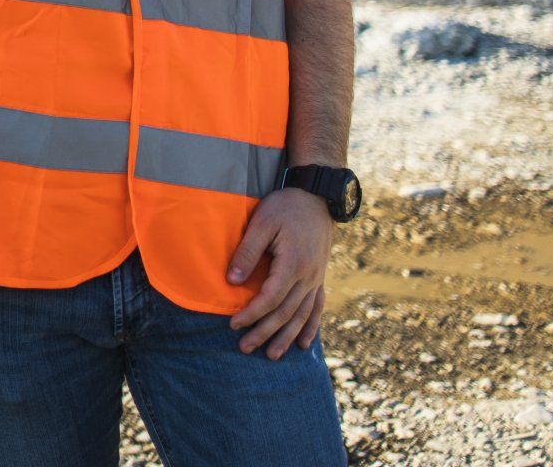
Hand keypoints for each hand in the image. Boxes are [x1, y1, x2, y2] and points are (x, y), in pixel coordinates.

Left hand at [228, 186, 333, 358]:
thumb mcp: (262, 223)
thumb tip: (233, 282)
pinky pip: (316, 307)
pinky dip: (310, 327)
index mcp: (293, 264)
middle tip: (245, 348)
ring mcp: (316, 279)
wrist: (317, 198)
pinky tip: (303, 343)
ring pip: (302, 315)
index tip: (233, 324)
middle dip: (264, 332)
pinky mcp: (319, 277)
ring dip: (286, 336)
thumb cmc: (285, 207)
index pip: (270, 298)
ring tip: (272, 355)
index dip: (252, 314)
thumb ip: (247, 252)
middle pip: (285, 313)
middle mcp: (308, 277)